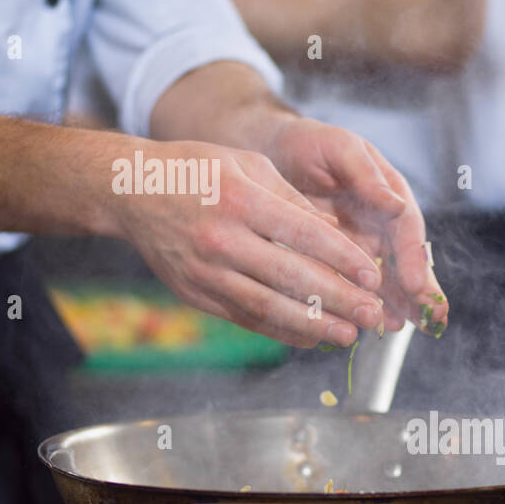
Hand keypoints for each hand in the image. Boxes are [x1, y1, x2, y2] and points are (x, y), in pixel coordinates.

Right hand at [108, 140, 387, 347]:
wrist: (131, 192)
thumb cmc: (195, 170)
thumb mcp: (247, 165)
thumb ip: (292, 199)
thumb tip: (337, 233)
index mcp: (240, 201)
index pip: (304, 235)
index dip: (343, 258)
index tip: (373, 275)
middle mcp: (222, 240)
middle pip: (291, 276)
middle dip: (338, 300)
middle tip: (373, 315)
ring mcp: (205, 271)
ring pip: (269, 306)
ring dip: (313, 325)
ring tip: (348, 335)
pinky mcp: (194, 293)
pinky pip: (244, 317)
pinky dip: (279, 330)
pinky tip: (309, 337)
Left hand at [264, 118, 447, 335]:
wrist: (272, 153)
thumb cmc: (309, 144)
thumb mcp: (339, 148)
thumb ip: (366, 174)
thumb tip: (397, 203)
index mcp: (387, 193)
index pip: (406, 229)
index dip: (413, 257)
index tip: (417, 285)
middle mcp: (379, 222)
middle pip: (403, 260)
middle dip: (418, 291)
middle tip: (430, 319)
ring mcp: (359, 242)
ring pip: (381, 278)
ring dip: (393, 304)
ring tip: (398, 327)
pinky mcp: (334, 258)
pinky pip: (349, 283)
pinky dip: (357, 303)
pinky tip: (362, 324)